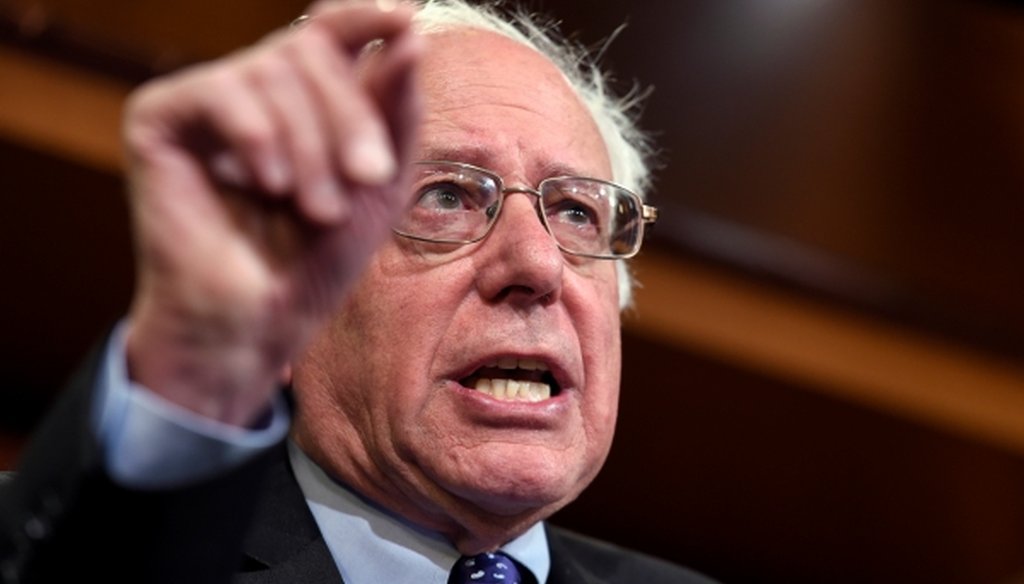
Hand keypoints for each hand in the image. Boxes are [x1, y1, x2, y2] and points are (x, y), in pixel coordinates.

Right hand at [122, 0, 421, 425]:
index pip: (330, 28)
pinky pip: (221, 90)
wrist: (259, 323)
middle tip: (368, 176)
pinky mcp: (159, 118)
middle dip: (350, 115)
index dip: (366, 15)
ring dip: (310, 145)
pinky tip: (267, 185)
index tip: (406, 15)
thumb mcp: (379, 185)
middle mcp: (254, 89)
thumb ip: (396, 111)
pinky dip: (257, 135)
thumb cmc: (317, 260)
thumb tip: (411, 32)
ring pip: (272, 70)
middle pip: (311, 48)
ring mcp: (205, 101)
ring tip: (316, 209)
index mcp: (305, 99)